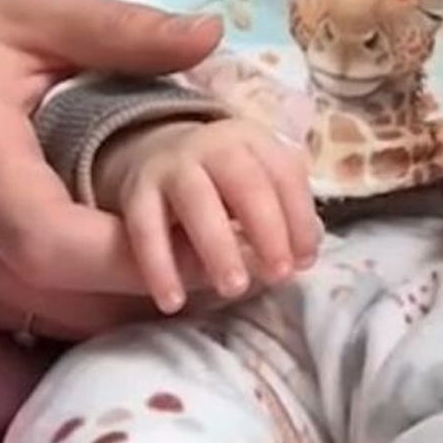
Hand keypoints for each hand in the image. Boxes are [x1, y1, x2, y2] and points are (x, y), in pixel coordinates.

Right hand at [0, 0, 223, 334]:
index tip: (205, 241)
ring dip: (119, 300)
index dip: (132, 256)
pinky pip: (28, 318)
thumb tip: (208, 34)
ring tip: (187, 258)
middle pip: (58, 296)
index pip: (51, 242)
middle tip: (217, 253)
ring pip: (47, 319)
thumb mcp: (29, 16)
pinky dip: (85, 301)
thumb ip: (115, 31)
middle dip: (144, 284)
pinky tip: (125, 265)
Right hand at [95, 113, 320, 313]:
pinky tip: (172, 301)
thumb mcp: (258, 185)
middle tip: (279, 275)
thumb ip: (283, 215)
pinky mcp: (136, 191)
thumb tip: (304, 253)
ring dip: (219, 247)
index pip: (285, 175)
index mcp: (253, 141)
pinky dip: (159, 266)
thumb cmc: (224, 184)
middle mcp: (214, 146)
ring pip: (197, 202)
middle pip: (246, 183)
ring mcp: (172, 165)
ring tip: (234, 289)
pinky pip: (145, 229)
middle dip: (267, 231)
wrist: (157, 156)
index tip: (306, 261)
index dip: (299, 218)